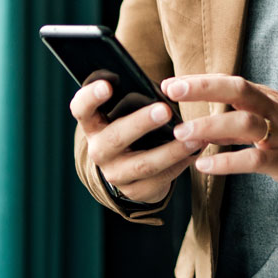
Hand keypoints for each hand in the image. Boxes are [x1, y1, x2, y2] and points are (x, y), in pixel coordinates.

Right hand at [70, 80, 198, 203]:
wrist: (131, 169)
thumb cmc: (133, 126)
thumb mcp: (128, 112)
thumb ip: (138, 98)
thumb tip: (169, 87)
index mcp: (93, 124)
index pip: (82, 109)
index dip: (91, 97)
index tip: (108, 85)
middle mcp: (99, 150)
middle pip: (115, 137)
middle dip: (141, 123)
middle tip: (164, 110)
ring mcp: (114, 173)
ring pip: (143, 164)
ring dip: (171, 151)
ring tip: (195, 138)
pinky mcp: (134, 191)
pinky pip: (159, 179)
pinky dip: (179, 165)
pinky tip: (194, 154)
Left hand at [163, 74, 277, 198]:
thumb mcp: (277, 116)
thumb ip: (246, 111)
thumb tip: (208, 109)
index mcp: (268, 99)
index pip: (232, 82)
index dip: (201, 81)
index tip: (170, 83)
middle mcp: (273, 111)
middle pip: (238, 89)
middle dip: (203, 88)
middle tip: (172, 91)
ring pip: (243, 123)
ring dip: (210, 127)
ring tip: (182, 134)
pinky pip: (254, 159)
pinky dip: (227, 161)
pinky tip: (204, 165)